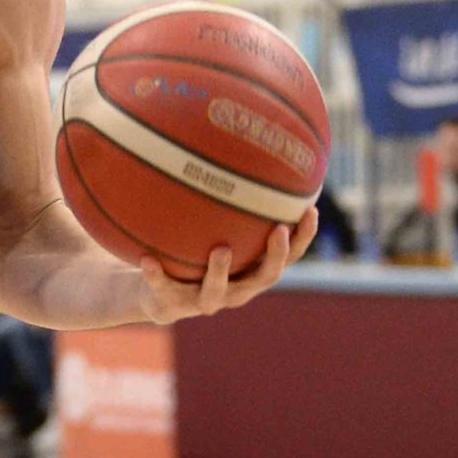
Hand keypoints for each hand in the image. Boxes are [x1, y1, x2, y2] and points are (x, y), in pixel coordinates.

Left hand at [138, 208, 317, 323]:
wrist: (156, 296)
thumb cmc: (193, 256)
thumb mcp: (212, 232)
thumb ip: (228, 209)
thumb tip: (235, 154)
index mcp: (250, 273)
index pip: (287, 257)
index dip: (303, 237)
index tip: (310, 210)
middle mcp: (235, 290)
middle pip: (265, 278)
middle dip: (275, 256)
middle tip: (279, 231)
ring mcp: (204, 300)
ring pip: (217, 291)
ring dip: (220, 271)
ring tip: (221, 249)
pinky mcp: (172, 304)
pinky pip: (163, 288)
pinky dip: (156, 275)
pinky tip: (147, 259)